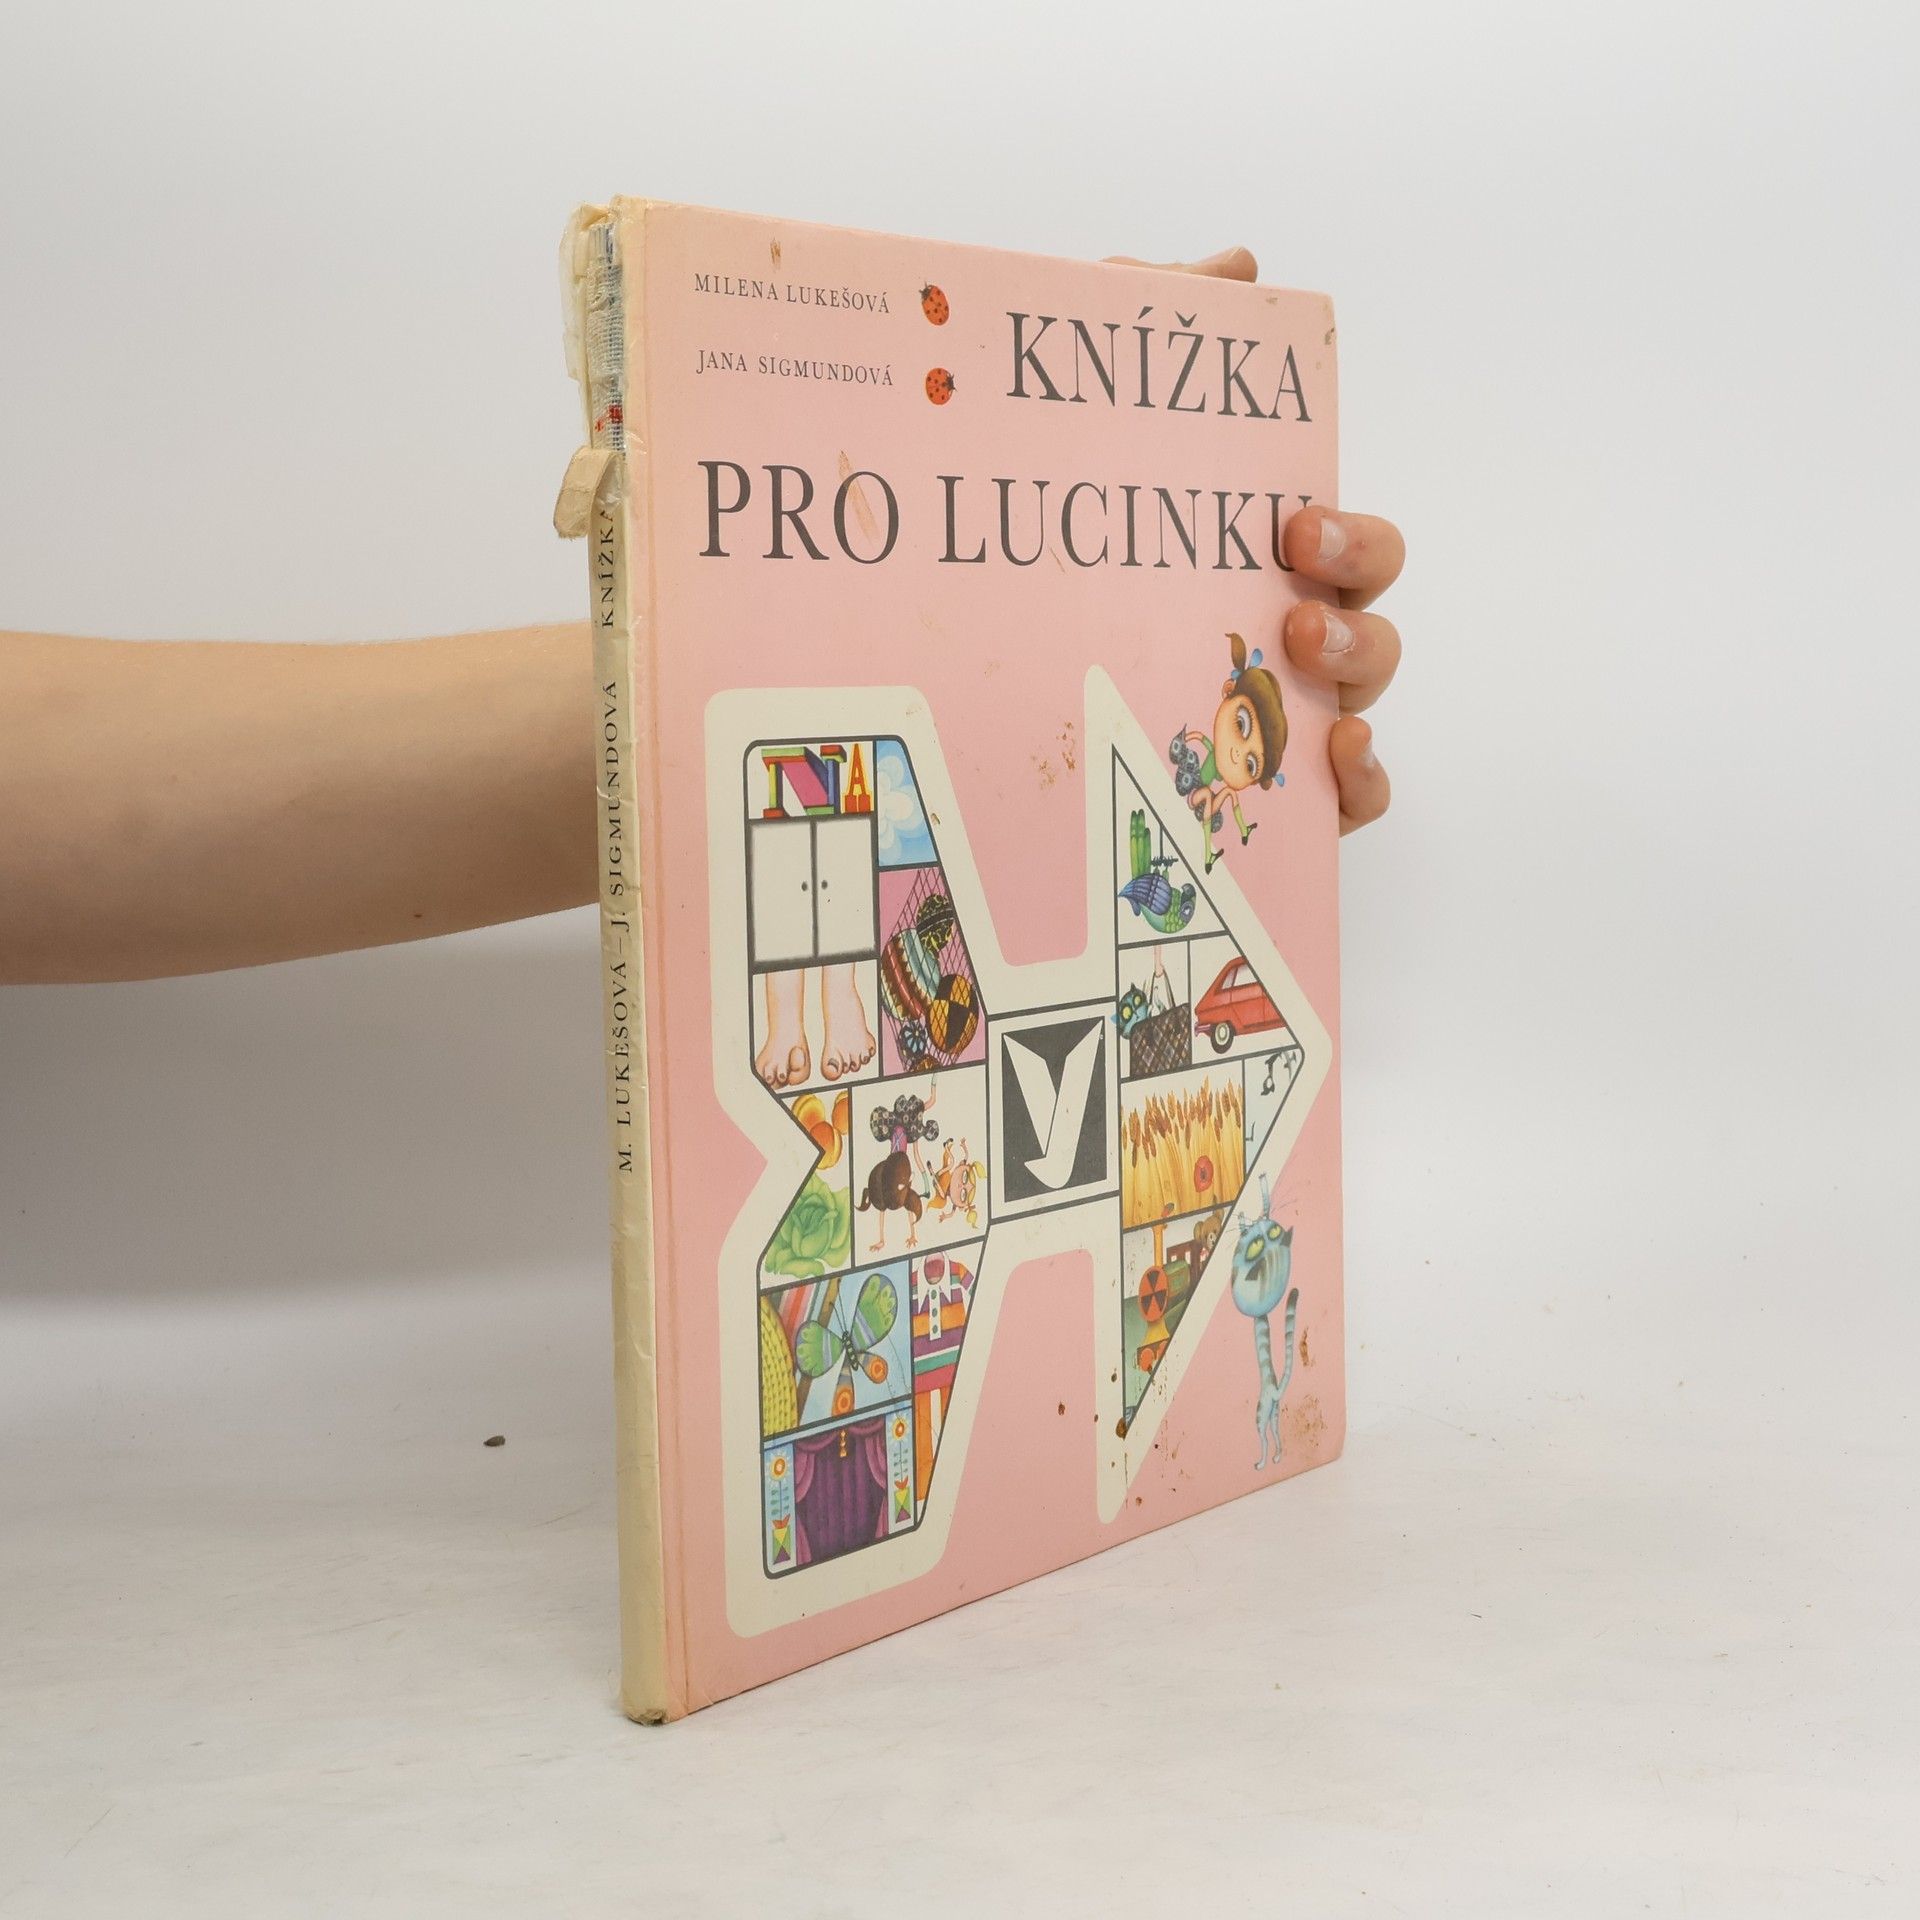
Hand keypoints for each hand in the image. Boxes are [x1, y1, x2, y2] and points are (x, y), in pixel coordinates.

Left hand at [1108, 246, 1403, 834]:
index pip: (1346, 546)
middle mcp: (1281, 646)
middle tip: (1294, 582)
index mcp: (1254, 573)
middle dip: (1357, 590)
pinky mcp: (1263, 801)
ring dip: (1356, 670)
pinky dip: (1360, 783)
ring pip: (1364, 700)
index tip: (1292, 522)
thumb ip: (1147, 328)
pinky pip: (1344, 804)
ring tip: (1297, 649)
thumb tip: (1236, 266)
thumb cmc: (1054, 552)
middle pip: (1372, 617)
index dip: (1349, 535)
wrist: (964, 688)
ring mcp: (1277, 726)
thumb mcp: (1080, 431)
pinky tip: (1332, 759)